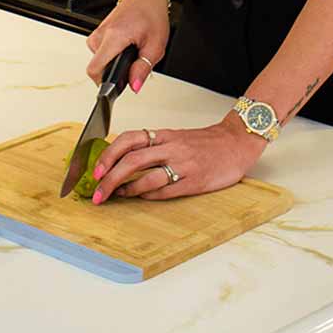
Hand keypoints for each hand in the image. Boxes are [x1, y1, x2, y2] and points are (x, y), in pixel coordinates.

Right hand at [86, 0, 168, 91]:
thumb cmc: (152, 13)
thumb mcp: (156, 44)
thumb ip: (143, 67)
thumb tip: (134, 85)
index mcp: (114, 36)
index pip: (94, 69)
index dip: (103, 83)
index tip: (114, 86)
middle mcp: (101, 34)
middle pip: (97, 66)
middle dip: (114, 71)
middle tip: (133, 63)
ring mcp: (98, 32)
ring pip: (99, 59)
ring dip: (114, 61)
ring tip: (132, 51)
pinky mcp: (99, 31)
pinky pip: (101, 51)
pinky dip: (112, 53)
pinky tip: (126, 46)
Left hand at [89, 113, 267, 203]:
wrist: (237, 142)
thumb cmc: (206, 142)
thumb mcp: (177, 138)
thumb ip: (153, 148)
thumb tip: (121, 162)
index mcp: (165, 135)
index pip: (129, 139)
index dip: (109, 154)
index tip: (96, 170)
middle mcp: (171, 147)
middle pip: (132, 160)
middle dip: (109, 178)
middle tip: (98, 192)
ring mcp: (183, 164)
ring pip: (147, 177)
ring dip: (126, 190)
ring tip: (116, 197)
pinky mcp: (194, 181)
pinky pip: (166, 190)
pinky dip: (148, 196)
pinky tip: (140, 198)